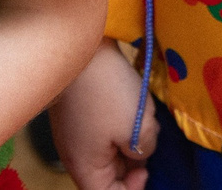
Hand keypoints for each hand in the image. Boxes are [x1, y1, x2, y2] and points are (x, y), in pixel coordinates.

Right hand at [51, 45, 156, 189]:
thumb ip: (144, 151)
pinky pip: (104, 128)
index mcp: (84, 167)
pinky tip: (131, 100)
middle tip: (147, 135)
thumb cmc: (106, 90)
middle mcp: (75, 154)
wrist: (79, 45)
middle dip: (133, 159)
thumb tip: (139, 151)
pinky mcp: (79, 112)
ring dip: (129, 136)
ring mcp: (75, 132)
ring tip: (139, 113)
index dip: (131, 189)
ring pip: (109, 148)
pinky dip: (121, 120)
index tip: (145, 169)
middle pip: (109, 173)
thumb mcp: (137, 127)